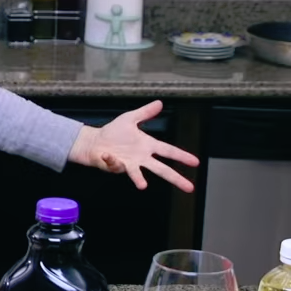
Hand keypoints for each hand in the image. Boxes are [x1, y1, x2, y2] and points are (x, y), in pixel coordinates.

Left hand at [68, 100, 198, 191]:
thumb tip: (159, 103)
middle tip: (189, 187)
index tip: (195, 162)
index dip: (182, 156)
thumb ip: (145, 113)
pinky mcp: (116, 167)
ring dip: (139, 179)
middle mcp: (142, 158)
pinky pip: (116, 165)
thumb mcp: (130, 119)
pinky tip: (108, 155)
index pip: (168, 151)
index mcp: (147, 146)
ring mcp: (129, 164)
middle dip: (176, 178)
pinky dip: (112, 160)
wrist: (94, 141)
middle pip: (162, 169)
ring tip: (143, 186)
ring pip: (139, 175)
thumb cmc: (113, 132)